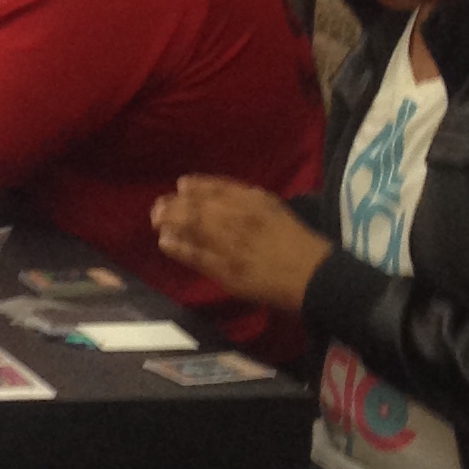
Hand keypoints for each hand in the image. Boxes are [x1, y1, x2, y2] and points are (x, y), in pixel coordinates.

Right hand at [151, 176, 330, 312]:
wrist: (314, 275)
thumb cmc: (268, 285)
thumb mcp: (228, 278)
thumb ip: (196, 256)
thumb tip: (165, 239)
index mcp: (219, 231)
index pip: (184, 216)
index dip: (166, 215)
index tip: (153, 219)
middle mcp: (232, 211)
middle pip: (196, 201)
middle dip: (175, 202)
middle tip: (160, 205)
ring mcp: (251, 202)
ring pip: (215, 190)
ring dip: (196, 188)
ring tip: (182, 186)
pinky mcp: (267, 201)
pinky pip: (237, 186)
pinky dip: (220, 183)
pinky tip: (213, 185)